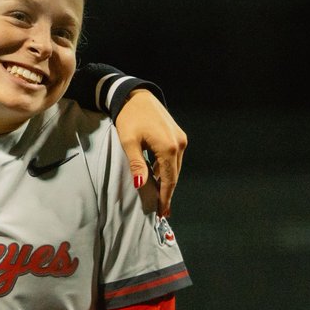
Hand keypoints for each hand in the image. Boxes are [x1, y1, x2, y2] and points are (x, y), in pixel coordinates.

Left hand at [115, 89, 186, 216]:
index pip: (168, 180)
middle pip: (174, 175)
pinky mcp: (178, 135)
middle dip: (167, 193)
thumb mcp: (128, 142)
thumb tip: (140, 184)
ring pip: (175, 167)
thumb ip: (136, 164)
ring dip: (167, 181)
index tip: (161, 213)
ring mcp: (180, 139)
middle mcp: (179, 144)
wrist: (135, 96)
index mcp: (168, 147)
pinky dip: (167, 169)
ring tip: (159, 197)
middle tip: (160, 210)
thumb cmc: (129, 118)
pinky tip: (159, 177)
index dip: (165, 197)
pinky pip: (174, 158)